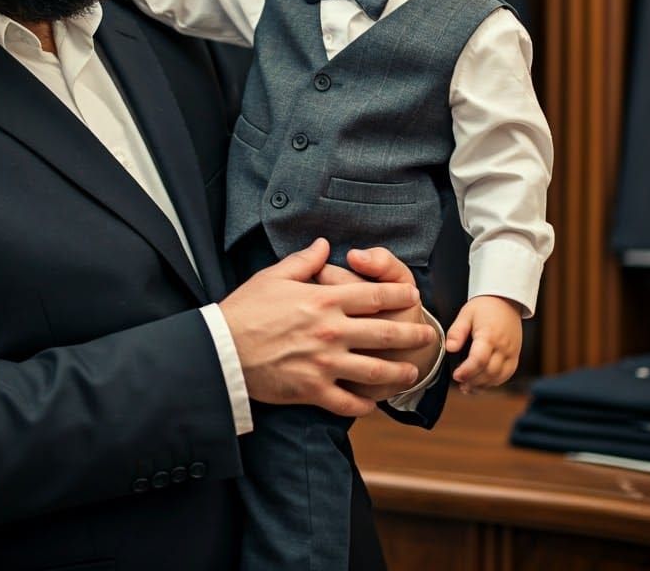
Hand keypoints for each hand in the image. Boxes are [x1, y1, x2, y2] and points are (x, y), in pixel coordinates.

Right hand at [219, 239, 434, 417]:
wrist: (222, 350)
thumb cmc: (245, 309)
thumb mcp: (273, 276)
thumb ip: (304, 260)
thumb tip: (323, 244)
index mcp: (324, 300)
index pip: (373, 296)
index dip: (398, 295)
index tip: (412, 295)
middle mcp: (331, 331)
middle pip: (385, 333)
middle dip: (411, 335)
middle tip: (427, 336)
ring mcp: (325, 363)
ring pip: (375, 371)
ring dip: (398, 372)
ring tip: (410, 372)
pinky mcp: (313, 390)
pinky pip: (348, 402)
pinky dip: (364, 405)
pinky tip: (373, 404)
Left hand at [446, 295, 521, 392]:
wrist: (506, 301)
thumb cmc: (484, 307)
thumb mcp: (466, 314)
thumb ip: (457, 332)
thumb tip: (449, 349)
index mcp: (489, 335)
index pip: (479, 360)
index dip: (467, 371)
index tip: (456, 375)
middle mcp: (503, 347)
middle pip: (489, 372)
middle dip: (473, 381)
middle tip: (459, 383)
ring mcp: (511, 353)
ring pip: (498, 377)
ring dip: (483, 385)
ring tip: (467, 387)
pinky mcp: (515, 357)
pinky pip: (506, 375)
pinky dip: (493, 382)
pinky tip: (480, 384)